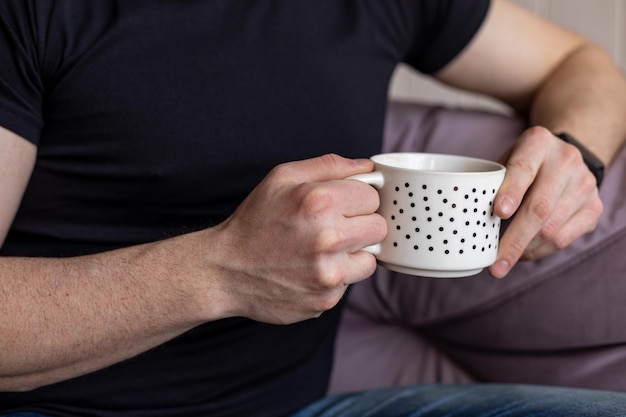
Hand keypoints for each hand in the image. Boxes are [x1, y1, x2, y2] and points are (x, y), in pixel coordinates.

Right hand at [211, 154, 386, 323]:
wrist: (225, 270)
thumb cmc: (255, 221)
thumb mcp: (282, 178)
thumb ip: (329, 166)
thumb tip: (368, 167)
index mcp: (319, 201)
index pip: (373, 196)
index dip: (358, 198)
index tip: (341, 204)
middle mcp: (328, 238)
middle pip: (379, 227)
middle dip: (361, 224)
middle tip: (334, 226)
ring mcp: (328, 274)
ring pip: (371, 259)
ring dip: (352, 253)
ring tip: (322, 249)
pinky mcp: (326, 300)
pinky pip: (349, 283)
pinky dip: (335, 276)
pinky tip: (310, 269)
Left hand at [489, 126, 602, 277]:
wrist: (565, 155)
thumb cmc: (524, 164)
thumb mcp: (506, 160)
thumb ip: (492, 182)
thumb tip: (469, 219)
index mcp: (538, 143)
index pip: (523, 169)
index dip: (511, 192)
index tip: (498, 213)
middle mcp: (566, 161)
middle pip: (539, 207)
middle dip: (514, 240)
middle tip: (495, 264)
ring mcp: (584, 185)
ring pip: (552, 229)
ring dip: (524, 250)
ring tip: (504, 260)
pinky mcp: (594, 207)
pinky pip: (564, 239)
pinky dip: (540, 252)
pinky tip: (524, 253)